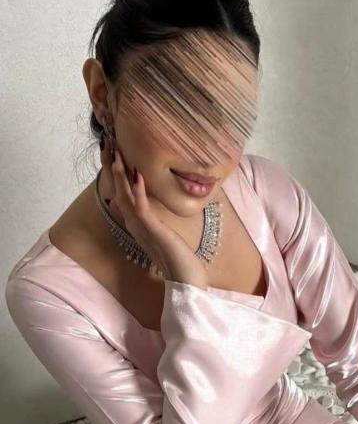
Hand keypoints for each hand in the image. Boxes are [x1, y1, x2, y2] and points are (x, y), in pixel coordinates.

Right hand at [101, 134, 208, 287]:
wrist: (184, 276)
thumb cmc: (177, 259)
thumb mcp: (164, 237)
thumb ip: (155, 226)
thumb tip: (150, 216)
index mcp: (137, 223)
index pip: (123, 195)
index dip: (116, 177)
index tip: (113, 157)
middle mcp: (135, 223)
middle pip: (119, 192)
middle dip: (113, 170)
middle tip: (108, 147)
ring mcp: (141, 226)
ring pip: (125, 196)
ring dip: (120, 175)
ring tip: (115, 155)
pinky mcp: (151, 228)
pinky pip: (140, 206)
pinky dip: (138, 190)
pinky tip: (137, 175)